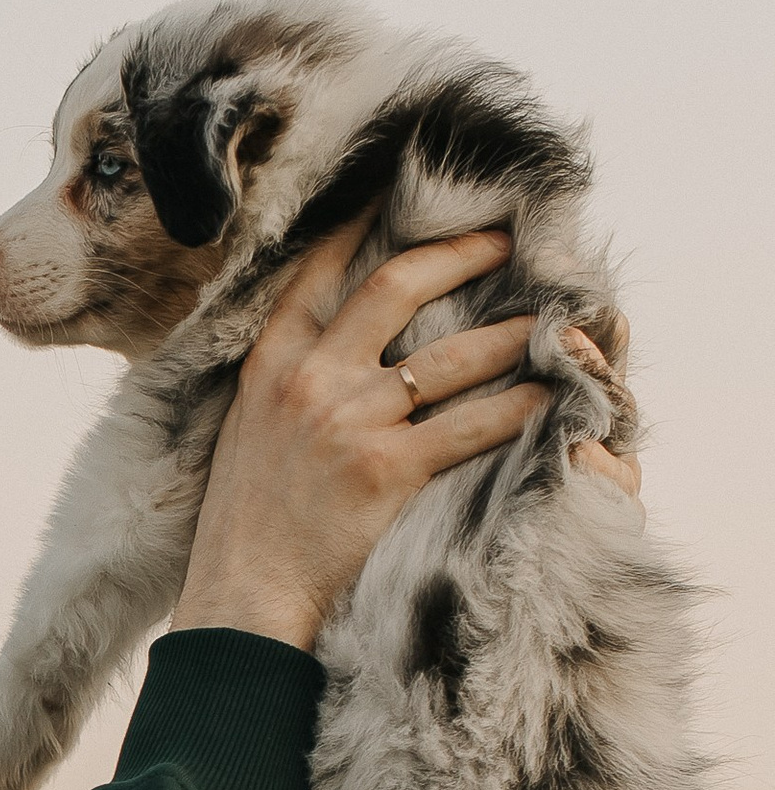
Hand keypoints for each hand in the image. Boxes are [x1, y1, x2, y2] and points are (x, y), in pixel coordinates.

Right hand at [171, 217, 588, 650]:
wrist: (240, 594)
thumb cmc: (244, 525)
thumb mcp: (244, 433)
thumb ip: (283, 385)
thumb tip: (327, 354)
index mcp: (270, 365)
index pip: (321, 271)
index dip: (365, 224)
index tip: (402, 195)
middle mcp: (312, 380)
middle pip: (399, 285)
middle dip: (461, 254)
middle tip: (506, 241)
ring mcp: (352, 422)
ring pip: (451, 356)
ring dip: (509, 334)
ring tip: (548, 323)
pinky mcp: (388, 471)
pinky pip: (471, 426)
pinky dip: (517, 409)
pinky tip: (548, 398)